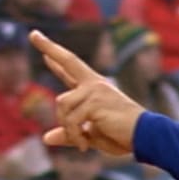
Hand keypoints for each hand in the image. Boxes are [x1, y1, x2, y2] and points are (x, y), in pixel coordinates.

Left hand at [33, 31, 142, 155]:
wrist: (145, 137)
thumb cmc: (123, 136)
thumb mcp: (91, 136)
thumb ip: (69, 134)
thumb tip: (46, 138)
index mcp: (94, 89)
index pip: (70, 68)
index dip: (55, 56)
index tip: (42, 43)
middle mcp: (94, 85)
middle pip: (68, 61)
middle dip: (49, 47)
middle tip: (32, 34)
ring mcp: (95, 90)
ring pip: (62, 104)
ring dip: (68, 128)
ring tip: (81, 142)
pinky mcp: (95, 101)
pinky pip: (71, 118)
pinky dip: (74, 135)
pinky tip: (85, 145)